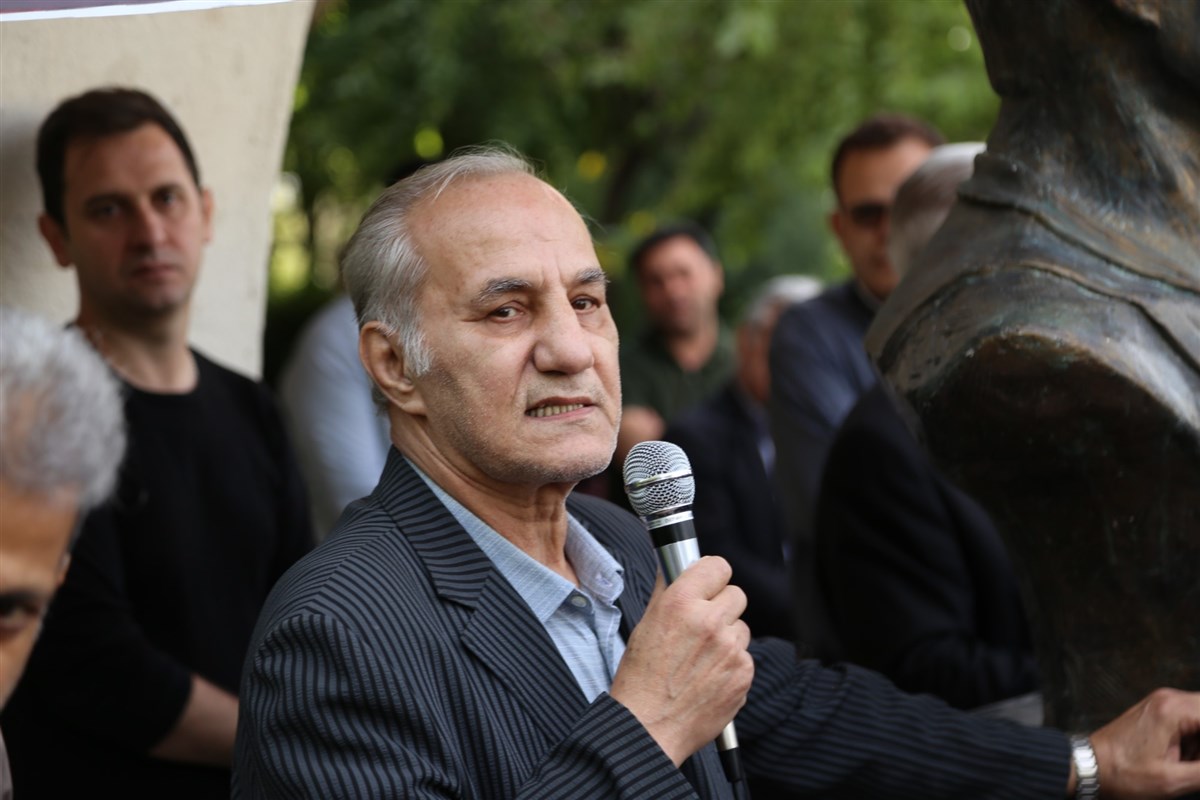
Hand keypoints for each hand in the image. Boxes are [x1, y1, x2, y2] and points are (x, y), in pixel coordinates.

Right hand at [609, 557, 751, 765]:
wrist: (649, 728)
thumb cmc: (640, 679)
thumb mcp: (645, 625)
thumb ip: (666, 591)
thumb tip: (675, 568)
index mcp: (681, 603)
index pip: (717, 566)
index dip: (712, 575)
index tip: (708, 584)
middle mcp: (710, 622)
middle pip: (736, 594)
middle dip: (721, 607)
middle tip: (703, 625)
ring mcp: (731, 649)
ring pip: (741, 628)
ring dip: (728, 637)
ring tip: (701, 658)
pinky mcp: (744, 674)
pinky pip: (745, 657)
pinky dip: (731, 665)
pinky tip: (708, 677)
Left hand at [1085, 688, 1199, 798]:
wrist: (1089, 766)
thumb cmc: (1124, 773)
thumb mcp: (1172, 780)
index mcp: (1173, 710)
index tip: (1198, 761)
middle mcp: (1168, 698)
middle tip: (1194, 762)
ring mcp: (1161, 703)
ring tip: (1188, 763)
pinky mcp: (1157, 711)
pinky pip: (1190, 720)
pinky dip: (1194, 739)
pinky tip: (1183, 759)